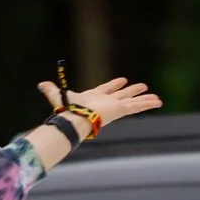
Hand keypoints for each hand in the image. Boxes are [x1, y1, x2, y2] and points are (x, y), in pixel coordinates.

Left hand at [37, 74, 163, 130]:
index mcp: (95, 98)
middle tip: (142, 86)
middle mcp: (106, 103)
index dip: (114, 85)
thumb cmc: (68, 110)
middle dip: (132, 91)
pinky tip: (158, 102)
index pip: (107, 90)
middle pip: (123, 95)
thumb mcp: (59, 95)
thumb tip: (41, 84)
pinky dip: (148, 103)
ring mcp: (115, 107)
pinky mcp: (121, 110)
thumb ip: (52, 90)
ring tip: (156, 97)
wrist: (76, 119)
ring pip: (133, 102)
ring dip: (144, 98)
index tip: (122, 80)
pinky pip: (137, 106)